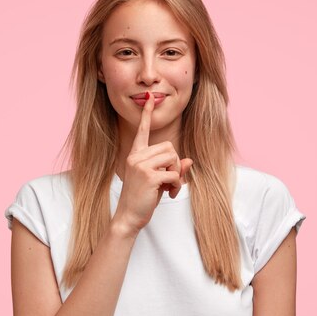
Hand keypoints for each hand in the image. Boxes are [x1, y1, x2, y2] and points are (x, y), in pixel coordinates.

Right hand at [112, 91, 193, 234]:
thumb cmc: (142, 199)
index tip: (150, 98)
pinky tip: (169, 193)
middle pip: (169, 147)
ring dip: (176, 174)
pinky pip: (174, 173)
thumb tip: (189, 161)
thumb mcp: (158, 181)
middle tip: (169, 181)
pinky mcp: (149, 176)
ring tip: (169, 187)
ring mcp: (141, 165)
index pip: (142, 131)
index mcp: (135, 155)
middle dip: (175, 164)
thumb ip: (172, 168)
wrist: (128, 217)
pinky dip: (176, 185)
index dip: (147, 115)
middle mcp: (136, 157)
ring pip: (173, 158)